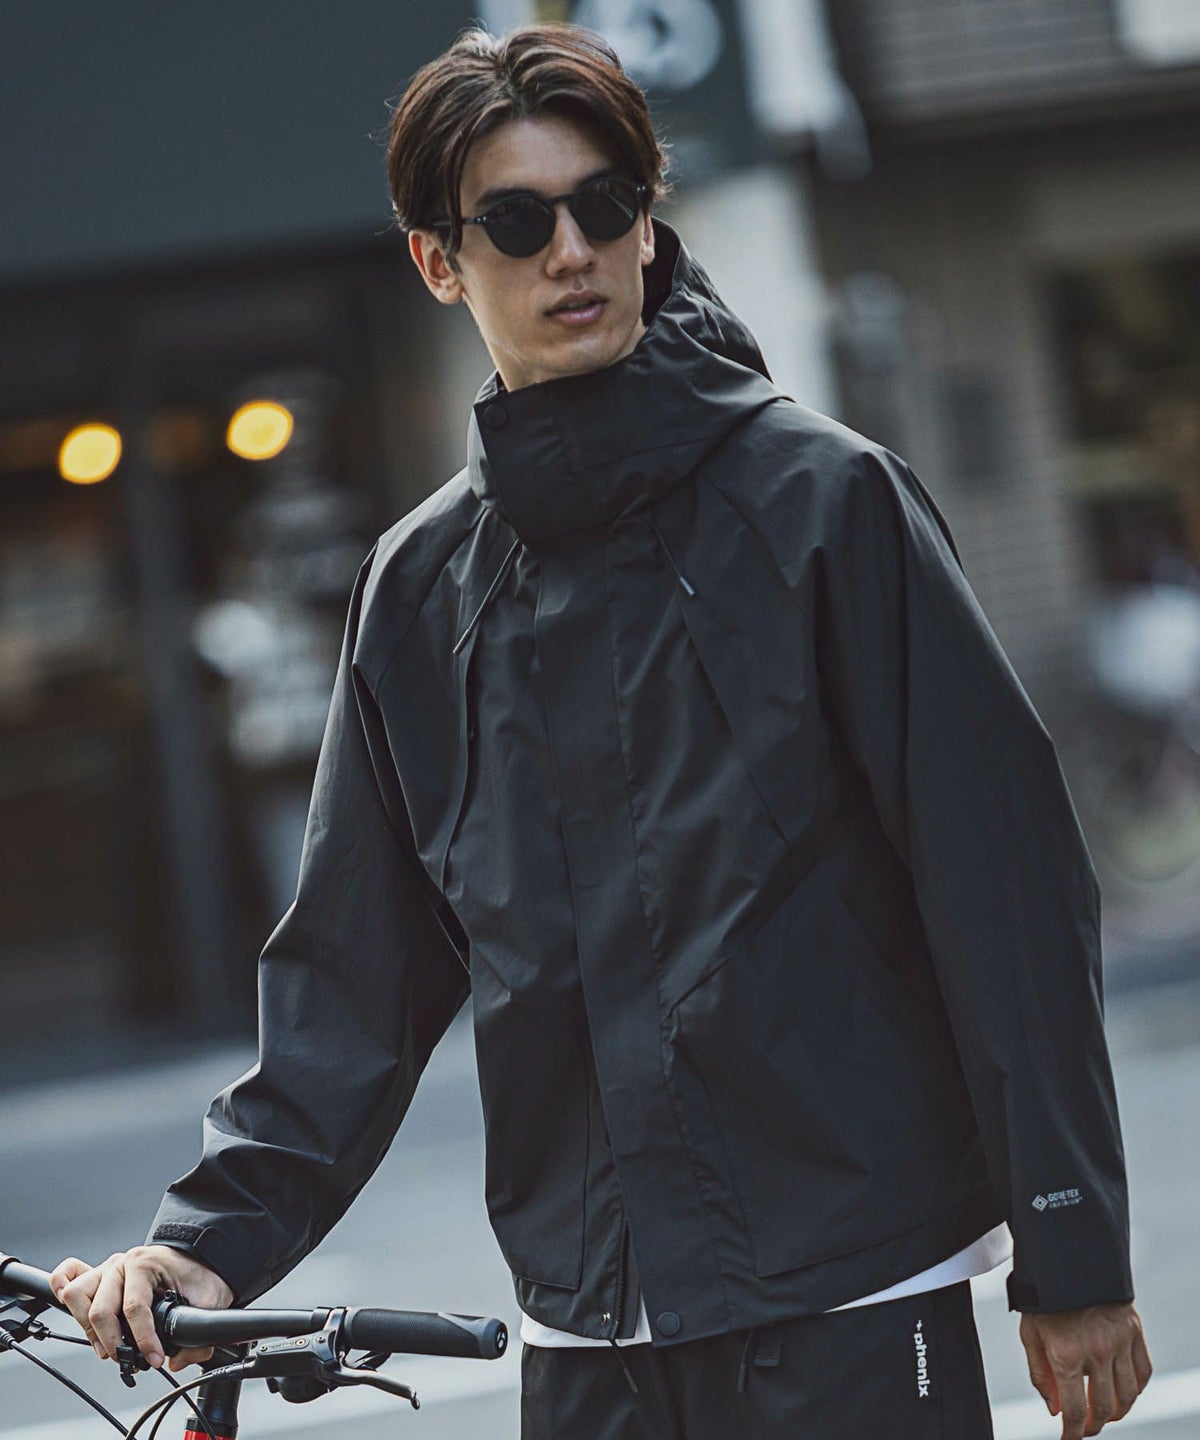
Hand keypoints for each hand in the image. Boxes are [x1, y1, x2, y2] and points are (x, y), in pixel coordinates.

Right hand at [51, 1246, 234, 1372]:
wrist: (199, 1256)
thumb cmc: (199, 1274)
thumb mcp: (209, 1301)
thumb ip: (196, 1337)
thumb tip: (176, 1362)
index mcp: (146, 1263)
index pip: (135, 1308)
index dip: (143, 1340)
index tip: (155, 1360)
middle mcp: (122, 1264)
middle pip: (100, 1310)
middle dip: (114, 1343)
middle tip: (129, 1358)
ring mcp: (107, 1269)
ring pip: (77, 1297)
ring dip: (89, 1329)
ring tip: (109, 1345)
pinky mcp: (98, 1277)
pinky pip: (67, 1277)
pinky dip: (63, 1293)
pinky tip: (78, 1315)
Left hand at [1020, 1301, 1151, 1438]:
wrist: (1067, 1260)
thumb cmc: (1044, 1297)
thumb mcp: (1030, 1333)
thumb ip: (1040, 1374)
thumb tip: (1055, 1410)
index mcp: (1066, 1352)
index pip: (1075, 1410)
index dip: (1073, 1433)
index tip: (1068, 1439)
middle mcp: (1096, 1350)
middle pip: (1103, 1407)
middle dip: (1093, 1424)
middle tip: (1085, 1426)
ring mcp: (1119, 1341)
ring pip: (1128, 1396)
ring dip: (1116, 1411)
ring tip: (1104, 1413)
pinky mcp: (1134, 1331)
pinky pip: (1143, 1373)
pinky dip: (1135, 1390)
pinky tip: (1123, 1392)